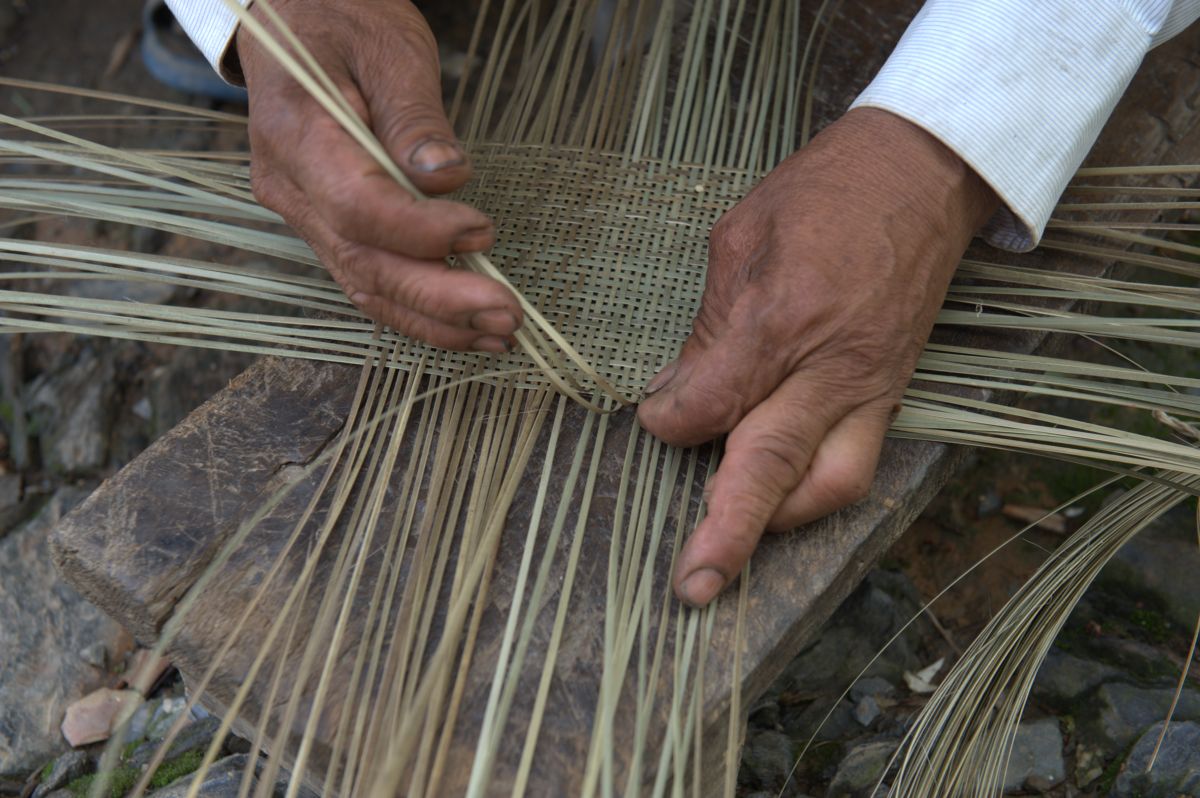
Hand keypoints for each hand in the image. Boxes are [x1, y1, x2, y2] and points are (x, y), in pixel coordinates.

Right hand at [237, 0, 521, 351]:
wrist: (295, 23)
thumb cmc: (343, 22)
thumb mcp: (388, 49)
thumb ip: (414, 118)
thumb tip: (446, 178)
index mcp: (296, 133)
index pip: (357, 206)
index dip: (421, 231)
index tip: (482, 229)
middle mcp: (290, 188)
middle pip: (364, 263)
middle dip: (439, 298)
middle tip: (507, 315)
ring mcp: (304, 214)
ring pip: (364, 287)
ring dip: (435, 319)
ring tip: (500, 335)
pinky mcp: (327, 228)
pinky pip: (368, 280)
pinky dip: (418, 310)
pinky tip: (467, 328)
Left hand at [638, 108, 998, 607]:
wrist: (922, 176)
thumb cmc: (824, 193)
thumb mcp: (742, 237)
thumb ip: (708, 326)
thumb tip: (675, 392)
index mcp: (781, 317)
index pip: (710, 405)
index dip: (669, 423)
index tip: (653, 419)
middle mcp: (829, 366)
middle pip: (771, 466)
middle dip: (728, 532)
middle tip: (693, 585)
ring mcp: (869, 386)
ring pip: (831, 485)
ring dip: (780, 523)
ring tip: (736, 544)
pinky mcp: (893, 394)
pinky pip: (859, 465)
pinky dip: (817, 495)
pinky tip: (783, 500)